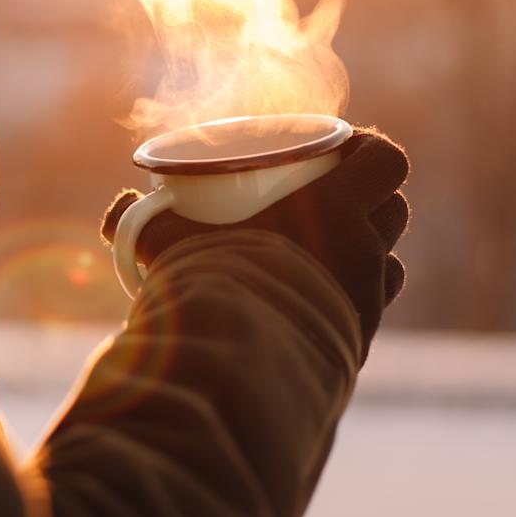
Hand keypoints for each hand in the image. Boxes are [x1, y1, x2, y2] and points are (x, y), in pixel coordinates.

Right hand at [102, 127, 409, 356]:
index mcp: (335, 207)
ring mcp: (368, 296)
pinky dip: (358, 292)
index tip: (340, 153)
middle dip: (371, 198)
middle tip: (329, 198)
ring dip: (369, 246)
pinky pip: (375, 303)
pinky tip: (326, 294)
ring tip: (329, 246)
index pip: (387, 160)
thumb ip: (140, 222)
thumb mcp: (169, 244)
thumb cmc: (208, 286)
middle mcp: (365, 250)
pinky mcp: (362, 338)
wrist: (237, 363)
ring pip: (391, 258)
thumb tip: (120, 208)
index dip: (371, 152)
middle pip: (395, 208)